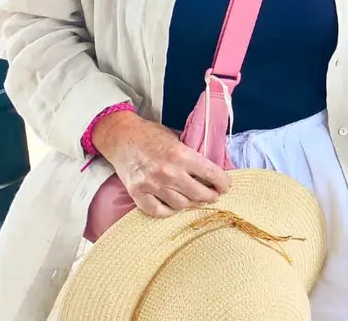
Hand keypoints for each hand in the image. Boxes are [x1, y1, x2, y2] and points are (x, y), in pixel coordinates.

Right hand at [92, 111, 230, 217]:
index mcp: (181, 154)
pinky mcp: (136, 193)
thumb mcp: (177, 139)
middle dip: (210, 196)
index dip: (222, 182)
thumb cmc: (151, 135)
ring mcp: (151, 184)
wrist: (120, 136)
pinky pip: (157, 211)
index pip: (211, 173)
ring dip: (190, 203)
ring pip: (180, 205)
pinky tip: (173, 206)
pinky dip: (168, 211)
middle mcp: (167, 172)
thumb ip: (191, 157)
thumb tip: (210, 174)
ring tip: (194, 199)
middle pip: (198, 194)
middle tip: (214, 195)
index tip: (226, 186)